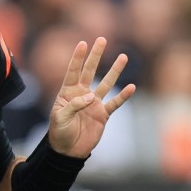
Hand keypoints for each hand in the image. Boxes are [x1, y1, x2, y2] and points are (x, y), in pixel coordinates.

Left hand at [47, 37, 136, 157]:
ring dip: (114, 71)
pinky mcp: (103, 114)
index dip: (78, 58)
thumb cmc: (59, 133)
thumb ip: (73, 105)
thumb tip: (90, 96)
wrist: (68, 151)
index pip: (73, 71)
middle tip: (102, 39)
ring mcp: (94, 103)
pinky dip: (123, 96)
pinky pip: (115, 103)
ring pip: (106, 83)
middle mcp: (82, 94)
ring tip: (123, 57)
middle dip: (96, 55)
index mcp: (68, 92)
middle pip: (90, 71)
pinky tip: (131, 87)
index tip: (83, 43)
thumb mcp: (60, 118)